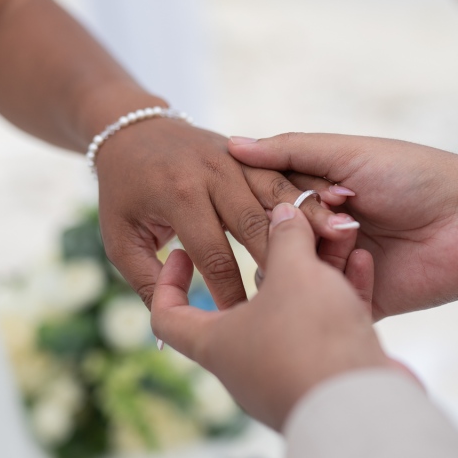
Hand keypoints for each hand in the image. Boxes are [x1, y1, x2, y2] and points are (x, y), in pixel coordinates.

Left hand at [95, 118, 352, 308]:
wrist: (133, 129)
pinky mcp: (254, 154)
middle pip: (256, 224)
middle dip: (278, 266)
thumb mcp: (120, 237)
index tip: (244, 325)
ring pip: (282, 195)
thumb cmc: (124, 192)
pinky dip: (313, 198)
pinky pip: (290, 176)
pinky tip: (337, 220)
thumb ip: (146, 279)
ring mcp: (237, 159)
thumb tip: (167, 328)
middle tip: (299, 305)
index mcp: (178, 194)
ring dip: (308, 226)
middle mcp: (212, 172)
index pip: (214, 254)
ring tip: (332, 258)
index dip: (230, 293)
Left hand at [150, 203, 398, 429]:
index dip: (168, 281)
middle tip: (284, 226)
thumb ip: (286, 238)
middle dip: (269, 260)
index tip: (183, 252)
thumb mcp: (293, 274)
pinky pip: (330, 325)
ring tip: (334, 237)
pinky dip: (342, 292)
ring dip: (315, 272)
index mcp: (218, 343)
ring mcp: (288, 371)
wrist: (363, 407)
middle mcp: (246, 362)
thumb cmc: (310, 339)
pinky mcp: (328, 373)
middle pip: (246, 301)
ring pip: (295, 310)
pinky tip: (363, 261)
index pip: (167, 316)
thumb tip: (282, 212)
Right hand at [229, 134, 457, 319]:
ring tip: (353, 237)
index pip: (268, 200)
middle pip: (279, 241)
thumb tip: (232, 144)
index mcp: (318, 194)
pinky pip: (329, 303)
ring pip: (297, 275)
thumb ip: (290, 152)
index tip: (278, 190)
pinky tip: (369, 262)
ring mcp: (341, 267)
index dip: (267, 197)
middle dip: (296, 229)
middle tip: (332, 214)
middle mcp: (323, 232)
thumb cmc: (413, 176)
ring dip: (317, 257)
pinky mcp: (360, 300)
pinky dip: (339, 284)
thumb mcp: (347, 153)